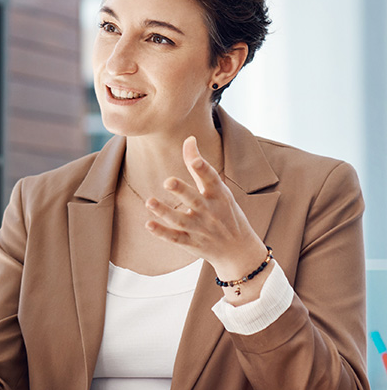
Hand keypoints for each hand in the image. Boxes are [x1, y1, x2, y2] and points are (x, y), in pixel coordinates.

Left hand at [144, 135, 267, 285]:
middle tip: (168, 181)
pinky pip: (175, 238)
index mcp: (218, 195)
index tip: (195, 160)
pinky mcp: (191, 243)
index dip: (203, 169)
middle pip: (194, 200)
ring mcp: (200, 229)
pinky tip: (149, 224)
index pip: (211, 179)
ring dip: (164, 212)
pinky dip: (162, 233)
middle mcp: (210, 211)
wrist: (239, 250)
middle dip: (182, 191)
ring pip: (180, 220)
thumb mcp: (218, 190)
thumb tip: (189, 139)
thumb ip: (199, 166)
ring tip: (150, 202)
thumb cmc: (225, 212)